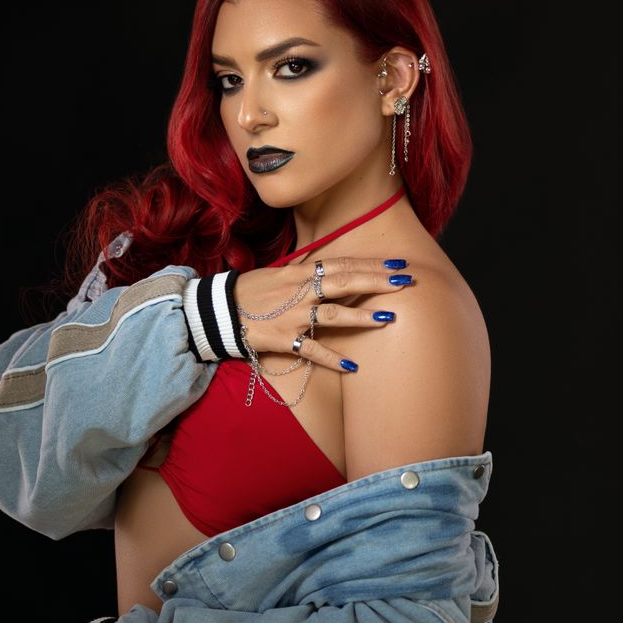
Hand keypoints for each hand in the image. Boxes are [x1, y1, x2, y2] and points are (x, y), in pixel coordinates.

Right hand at [233, 257, 412, 372]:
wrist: (217, 312)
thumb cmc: (249, 290)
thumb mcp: (277, 271)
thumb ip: (302, 266)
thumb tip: (321, 256)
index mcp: (300, 273)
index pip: (342, 264)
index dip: (370, 264)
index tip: (397, 264)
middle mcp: (300, 292)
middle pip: (344, 283)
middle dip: (376, 281)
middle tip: (405, 281)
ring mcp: (292, 316)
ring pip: (333, 316)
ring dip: (361, 318)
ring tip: (388, 318)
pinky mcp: (283, 339)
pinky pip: (310, 351)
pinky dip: (330, 359)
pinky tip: (352, 365)